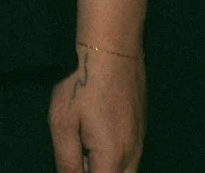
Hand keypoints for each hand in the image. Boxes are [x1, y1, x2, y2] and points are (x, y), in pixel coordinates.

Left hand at [48, 47, 143, 172]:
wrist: (111, 45)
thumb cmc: (81, 83)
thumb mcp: (63, 124)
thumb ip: (67, 162)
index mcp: (113, 158)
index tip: (73, 162)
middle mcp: (133, 153)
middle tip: (79, 158)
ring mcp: (140, 138)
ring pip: (128, 170)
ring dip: (107, 166)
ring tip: (85, 144)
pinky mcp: (141, 123)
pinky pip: (131, 153)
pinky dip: (115, 155)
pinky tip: (97, 133)